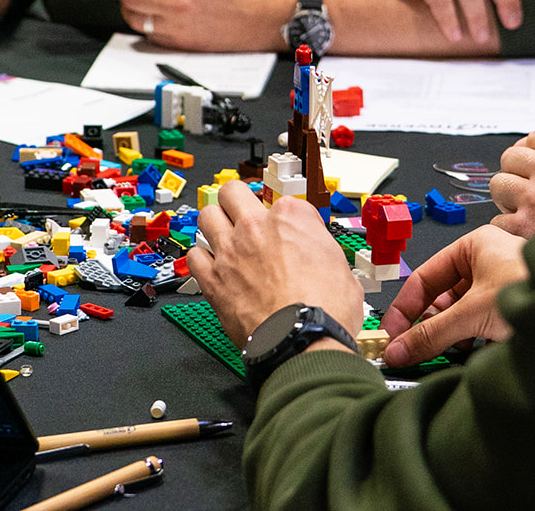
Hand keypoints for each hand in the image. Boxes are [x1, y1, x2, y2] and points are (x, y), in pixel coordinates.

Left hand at [187, 181, 363, 350]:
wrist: (304, 342)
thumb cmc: (325, 310)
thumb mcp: (341, 266)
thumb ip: (320, 249)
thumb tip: (318, 253)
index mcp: (291, 217)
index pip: (283, 200)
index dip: (287, 217)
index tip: (287, 229)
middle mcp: (255, 227)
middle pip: (232, 192)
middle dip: (236, 200)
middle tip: (243, 213)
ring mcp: (230, 252)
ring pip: (206, 216)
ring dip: (214, 223)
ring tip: (223, 235)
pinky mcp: (213, 280)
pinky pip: (194, 256)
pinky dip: (201, 258)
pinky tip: (212, 266)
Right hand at [379, 225, 527, 367]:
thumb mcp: (471, 314)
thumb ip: (431, 334)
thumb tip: (399, 349)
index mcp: (472, 246)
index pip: (424, 277)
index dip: (404, 308)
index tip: (391, 334)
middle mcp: (486, 261)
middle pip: (442, 297)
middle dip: (428, 325)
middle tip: (411, 351)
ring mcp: (501, 285)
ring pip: (461, 312)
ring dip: (450, 334)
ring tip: (442, 353)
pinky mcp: (514, 307)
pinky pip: (481, 323)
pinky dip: (471, 339)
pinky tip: (470, 353)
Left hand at [489, 121, 534, 236]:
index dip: (534, 153)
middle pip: (511, 157)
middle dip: (517, 174)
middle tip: (531, 191)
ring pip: (499, 185)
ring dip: (509, 199)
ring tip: (529, 212)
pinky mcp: (523, 225)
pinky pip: (498, 219)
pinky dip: (509, 230)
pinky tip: (529, 233)